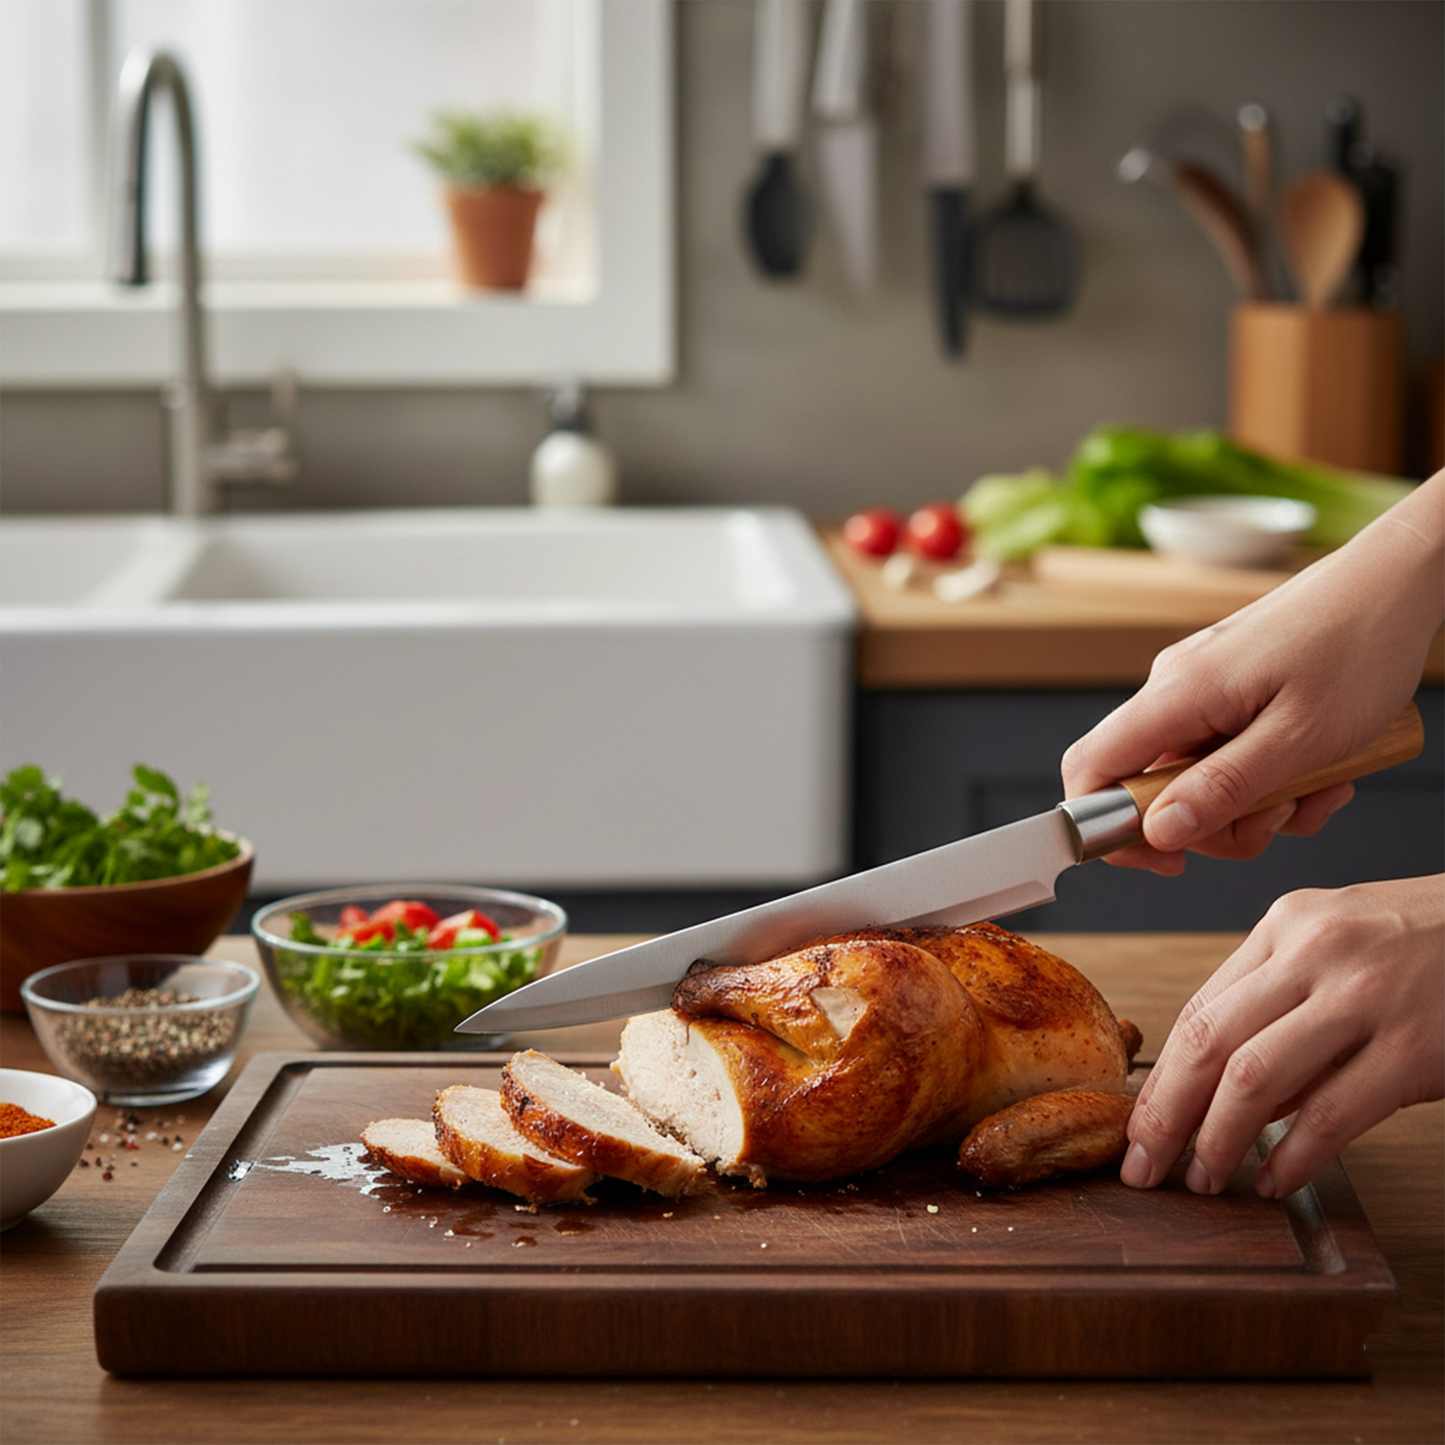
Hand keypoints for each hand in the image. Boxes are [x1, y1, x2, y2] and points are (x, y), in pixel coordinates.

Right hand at [1062, 473, 1443, 874]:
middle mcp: (1175, 687)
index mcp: (1177, 694)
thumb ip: (1222, 789)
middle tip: (1277, 821)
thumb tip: (1158, 832)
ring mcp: (1202, 687)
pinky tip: (1319, 770)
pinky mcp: (1229, 689)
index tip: (1164, 859)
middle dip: (1215, 823)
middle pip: (1151, 787)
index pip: (1091, 769)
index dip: (1107, 826)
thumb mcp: (1299, 741)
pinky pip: (1228, 755)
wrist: (1398, 585)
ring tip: (1316, 789)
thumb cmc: (1360, 647)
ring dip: (1256, 805)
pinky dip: (1271, 778)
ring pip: (1198, 778)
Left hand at [1121, 875, 1444, 1197]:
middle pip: (1207, 1042)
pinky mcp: (1414, 1047)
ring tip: (1203, 1178)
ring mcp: (1364, 997)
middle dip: (1164, 1115)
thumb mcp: (1340, 946)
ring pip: (1253, 1078)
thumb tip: (1225, 1093)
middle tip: (1143, 1164)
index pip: (1199, 1010)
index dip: (1160, 1078)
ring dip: (1217, 1140)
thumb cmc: (1431, 941)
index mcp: (1285, 926)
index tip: (1137, 1123)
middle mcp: (1313, 953)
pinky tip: (1274, 1179)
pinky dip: (1293, 1156)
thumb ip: (1281, 1007)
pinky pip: (1331, 1112)